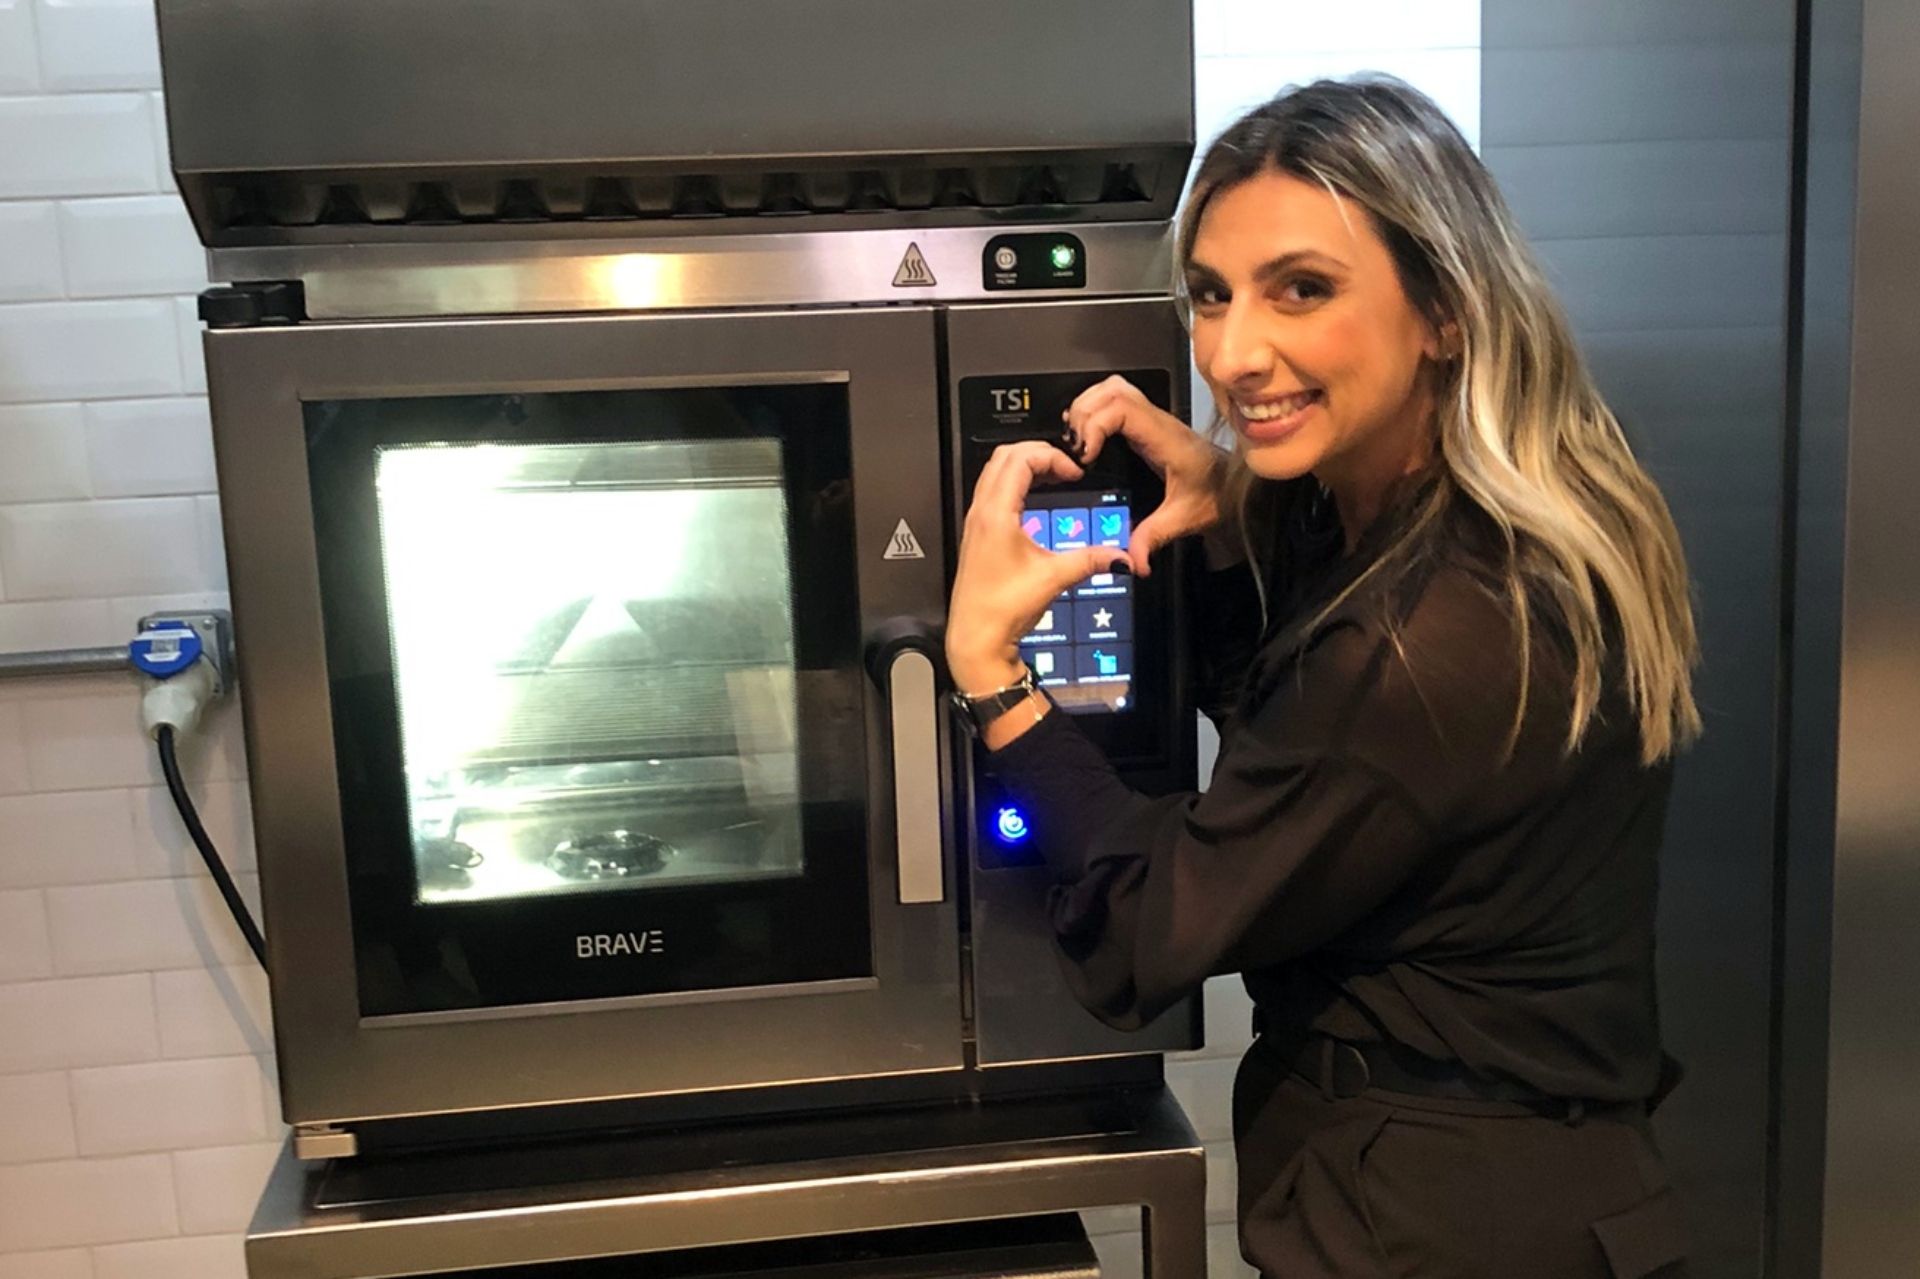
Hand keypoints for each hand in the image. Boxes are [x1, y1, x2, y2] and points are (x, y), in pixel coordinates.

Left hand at [948, 441, 1129, 695]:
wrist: (976, 638)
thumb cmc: (1002, 609)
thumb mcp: (1053, 578)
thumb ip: (1090, 560)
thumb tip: (1122, 556)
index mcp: (996, 514)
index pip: (1020, 459)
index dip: (1052, 457)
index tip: (1074, 473)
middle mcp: (980, 512)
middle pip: (1004, 456)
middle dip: (1038, 453)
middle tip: (1064, 467)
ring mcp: (975, 522)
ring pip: (994, 471)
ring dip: (1023, 465)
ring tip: (1052, 477)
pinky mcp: (976, 535)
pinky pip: (991, 491)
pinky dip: (1013, 483)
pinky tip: (1033, 500)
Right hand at [1064, 375, 1226, 576]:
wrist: (1235, 487)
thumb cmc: (1214, 495)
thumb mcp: (1183, 519)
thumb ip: (1153, 537)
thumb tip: (1132, 562)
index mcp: (1164, 438)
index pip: (1121, 408)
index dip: (1093, 425)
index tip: (1084, 454)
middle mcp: (1157, 422)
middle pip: (1111, 390)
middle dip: (1083, 414)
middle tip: (1075, 448)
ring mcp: (1152, 419)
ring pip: (1112, 389)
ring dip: (1087, 407)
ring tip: (1078, 439)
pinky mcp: (1147, 424)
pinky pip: (1116, 400)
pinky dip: (1095, 410)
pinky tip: (1089, 436)